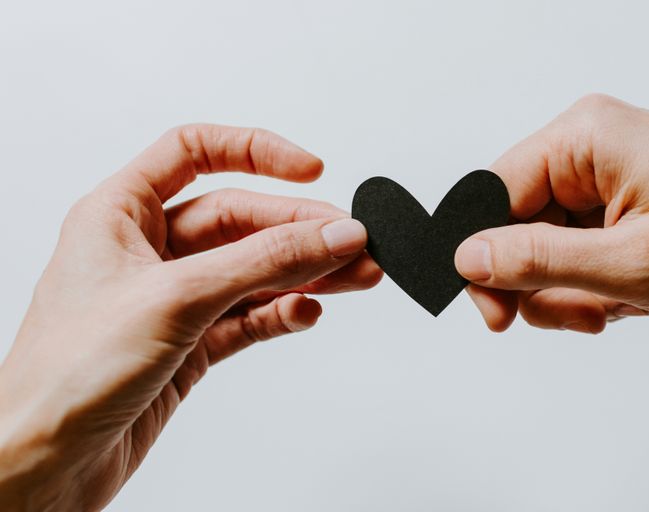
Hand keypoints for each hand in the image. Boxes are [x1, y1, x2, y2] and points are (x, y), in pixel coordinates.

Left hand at [0, 125, 380, 509]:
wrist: (44, 463)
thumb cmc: (67, 374)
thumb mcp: (177, 298)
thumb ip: (263, 262)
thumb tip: (332, 232)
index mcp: (120, 213)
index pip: (194, 151)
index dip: (255, 152)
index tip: (310, 169)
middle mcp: (146, 250)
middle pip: (240, 218)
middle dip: (300, 229)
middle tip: (354, 243)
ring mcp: (171, 299)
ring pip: (253, 270)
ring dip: (305, 272)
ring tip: (356, 276)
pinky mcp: (189, 344)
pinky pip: (250, 316)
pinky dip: (282, 313)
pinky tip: (306, 312)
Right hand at [454, 94, 648, 332]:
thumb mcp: (631, 264)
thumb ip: (540, 262)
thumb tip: (467, 259)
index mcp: (583, 138)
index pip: (490, 195)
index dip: (485, 261)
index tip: (499, 317)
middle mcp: (587, 145)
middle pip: (515, 225)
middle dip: (544, 284)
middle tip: (587, 316)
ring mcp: (602, 171)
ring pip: (545, 246)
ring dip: (575, 290)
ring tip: (622, 304)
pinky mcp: (617, 196)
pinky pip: (575, 247)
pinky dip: (596, 282)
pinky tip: (633, 293)